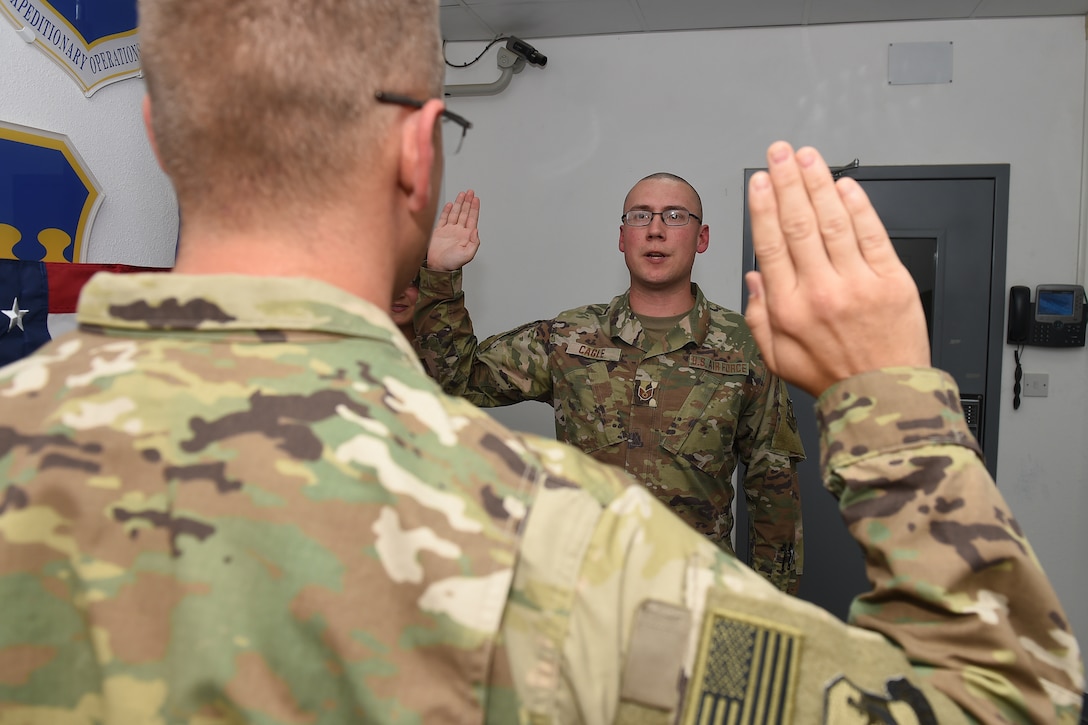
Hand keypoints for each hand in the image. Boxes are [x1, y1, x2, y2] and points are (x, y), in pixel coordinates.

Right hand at [425, 189, 480, 271]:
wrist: (437, 267)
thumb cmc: (452, 263)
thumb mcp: (468, 255)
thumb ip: (474, 243)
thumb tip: (476, 230)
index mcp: (466, 236)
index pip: (472, 219)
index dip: (474, 208)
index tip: (476, 199)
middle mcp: (458, 231)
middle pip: (464, 213)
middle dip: (467, 202)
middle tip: (470, 192)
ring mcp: (448, 231)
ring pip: (455, 213)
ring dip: (459, 204)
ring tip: (462, 194)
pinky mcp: (438, 232)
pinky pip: (443, 218)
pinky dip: (446, 211)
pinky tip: (450, 204)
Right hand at [744, 142, 930, 397]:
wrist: (884, 394)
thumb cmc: (833, 376)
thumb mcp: (778, 357)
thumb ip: (759, 316)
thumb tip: (754, 277)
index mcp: (789, 308)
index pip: (771, 244)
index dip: (763, 206)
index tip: (759, 181)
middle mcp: (821, 291)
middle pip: (799, 223)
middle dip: (787, 181)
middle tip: (780, 153)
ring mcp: (857, 284)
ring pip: (833, 221)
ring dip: (819, 183)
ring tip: (808, 157)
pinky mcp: (891, 281)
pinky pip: (872, 234)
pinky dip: (858, 206)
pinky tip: (846, 186)